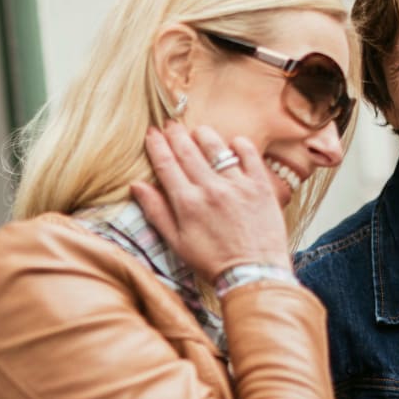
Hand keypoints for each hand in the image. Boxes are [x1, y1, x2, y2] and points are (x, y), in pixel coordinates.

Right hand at [131, 123, 291, 281]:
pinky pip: (249, 155)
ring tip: (199, 131)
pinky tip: (233, 142)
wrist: (253, 274)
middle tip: (171, 124)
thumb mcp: (177, 243)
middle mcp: (210, 189)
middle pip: (188, 151)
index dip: (157, 145)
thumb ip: (156, 212)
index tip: (152, 133)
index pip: (166, 164)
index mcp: (187, 203)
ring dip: (204, 135)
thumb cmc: (213, 263)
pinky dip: (240, 144)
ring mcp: (237, 185)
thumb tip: (136, 185)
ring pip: (216, 148)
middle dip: (176, 134)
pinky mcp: (261, 186)